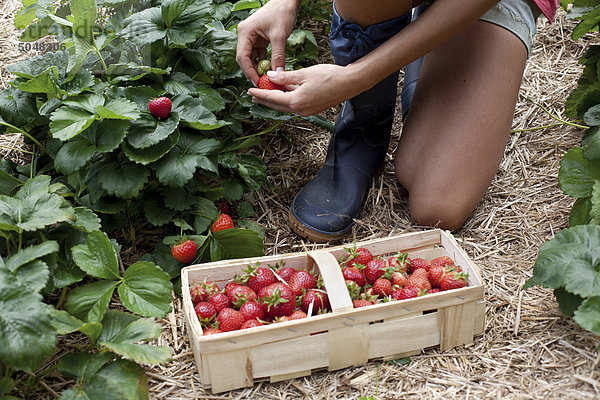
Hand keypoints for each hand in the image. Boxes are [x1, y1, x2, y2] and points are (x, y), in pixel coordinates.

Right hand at [235, 0, 300, 85]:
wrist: (287, 1)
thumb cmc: (282, 12)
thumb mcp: (280, 36)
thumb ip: (278, 56)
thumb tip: (278, 74)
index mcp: (245, 32)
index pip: (242, 56)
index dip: (248, 71)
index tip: (257, 82)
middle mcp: (245, 35)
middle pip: (244, 59)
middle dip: (252, 72)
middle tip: (261, 84)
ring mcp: (252, 38)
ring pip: (251, 59)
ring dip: (258, 69)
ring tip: (266, 80)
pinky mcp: (259, 40)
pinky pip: (259, 55)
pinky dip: (263, 63)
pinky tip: (270, 71)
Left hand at [247, 63, 364, 116]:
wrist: (350, 83)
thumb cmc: (330, 76)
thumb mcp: (304, 73)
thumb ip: (285, 77)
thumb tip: (270, 77)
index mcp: (296, 101)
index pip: (272, 98)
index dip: (260, 94)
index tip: (249, 91)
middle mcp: (300, 110)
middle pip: (277, 106)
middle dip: (264, 100)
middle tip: (253, 96)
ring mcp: (307, 111)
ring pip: (286, 106)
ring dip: (275, 100)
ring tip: (265, 94)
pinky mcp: (312, 109)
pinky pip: (295, 105)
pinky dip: (287, 99)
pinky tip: (283, 92)